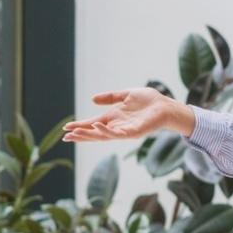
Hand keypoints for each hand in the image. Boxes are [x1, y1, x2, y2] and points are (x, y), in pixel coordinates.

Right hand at [63, 88, 194, 142]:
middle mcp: (117, 126)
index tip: (66, 128)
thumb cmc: (149, 101)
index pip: (92, 124)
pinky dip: (106, 131)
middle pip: (95, 133)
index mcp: (114, 118)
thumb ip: (110, 97)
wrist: (166, 105)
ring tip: (76, 133)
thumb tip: (92, 100)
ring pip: (104, 135)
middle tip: (66, 137)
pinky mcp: (134, 132)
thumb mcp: (126, 95)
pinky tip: (97, 126)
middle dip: (81, 135)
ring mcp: (125, 130)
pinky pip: (118, 133)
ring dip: (89, 134)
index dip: (80, 126)